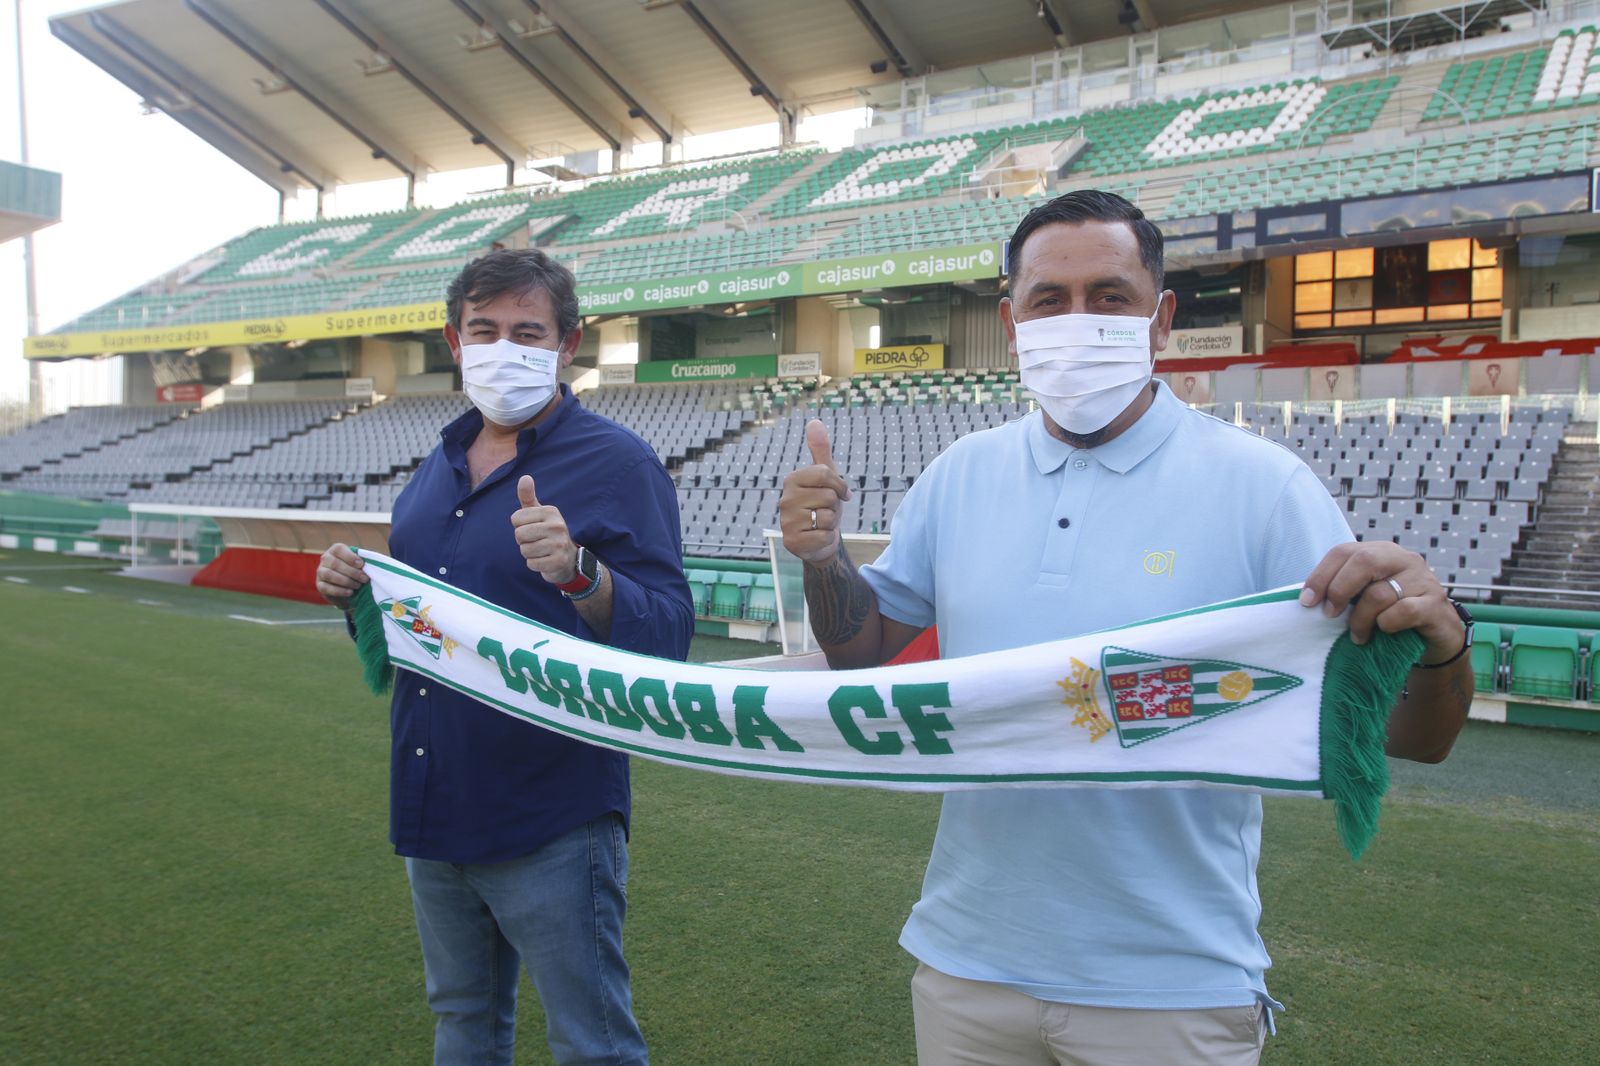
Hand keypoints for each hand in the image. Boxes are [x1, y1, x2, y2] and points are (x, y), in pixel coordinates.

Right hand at [316, 542, 367, 609]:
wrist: (347, 589)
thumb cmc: (355, 571)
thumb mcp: (359, 564)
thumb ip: (362, 562)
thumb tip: (371, 563)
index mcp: (335, 550)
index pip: (338, 549)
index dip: (350, 557)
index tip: (362, 564)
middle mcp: (325, 559)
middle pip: (334, 563)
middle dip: (352, 572)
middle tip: (364, 579)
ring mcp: (320, 572)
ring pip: (329, 575)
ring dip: (346, 581)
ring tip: (358, 586)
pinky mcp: (320, 585)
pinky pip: (326, 588)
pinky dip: (339, 591)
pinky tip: (350, 592)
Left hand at [511, 475, 577, 584]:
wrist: (568, 557)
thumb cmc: (546, 532)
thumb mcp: (537, 513)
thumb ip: (528, 496)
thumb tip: (525, 477)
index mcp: (550, 511)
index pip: (515, 519)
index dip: (519, 526)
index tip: (531, 528)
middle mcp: (558, 525)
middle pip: (519, 535)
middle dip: (523, 541)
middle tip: (535, 540)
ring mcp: (560, 544)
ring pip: (525, 550)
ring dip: (528, 553)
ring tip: (540, 550)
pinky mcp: (559, 561)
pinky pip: (532, 564)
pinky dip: (534, 564)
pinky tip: (544, 560)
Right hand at [779, 419, 851, 565]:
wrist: (818, 540)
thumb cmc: (822, 505)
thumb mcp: (825, 477)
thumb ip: (821, 450)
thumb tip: (814, 421)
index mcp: (792, 480)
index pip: (826, 474)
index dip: (839, 486)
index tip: (840, 493)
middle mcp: (785, 499)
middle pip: (829, 497)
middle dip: (834, 507)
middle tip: (825, 511)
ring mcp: (786, 521)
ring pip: (828, 517)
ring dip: (831, 523)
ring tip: (821, 524)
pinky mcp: (792, 542)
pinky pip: (825, 536)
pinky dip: (828, 539)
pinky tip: (818, 538)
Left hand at [1299, 541, 1464, 662]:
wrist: (1437, 638)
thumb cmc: (1392, 616)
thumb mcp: (1366, 598)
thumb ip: (1344, 591)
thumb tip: (1307, 599)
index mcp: (1381, 552)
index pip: (1344, 551)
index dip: (1321, 574)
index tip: (1307, 601)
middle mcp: (1403, 559)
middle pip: (1363, 560)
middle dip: (1339, 589)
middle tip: (1329, 614)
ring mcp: (1423, 579)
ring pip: (1380, 593)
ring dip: (1361, 619)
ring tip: (1357, 636)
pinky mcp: (1435, 603)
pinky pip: (1404, 611)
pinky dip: (1387, 624)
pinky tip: (1384, 632)